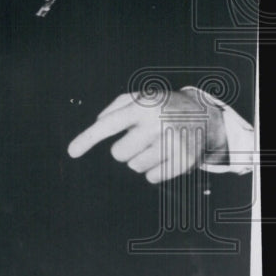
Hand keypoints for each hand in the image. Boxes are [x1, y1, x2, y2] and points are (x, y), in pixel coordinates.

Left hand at [67, 89, 226, 182]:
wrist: (203, 114)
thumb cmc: (162, 106)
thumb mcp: (140, 97)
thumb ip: (115, 107)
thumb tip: (97, 123)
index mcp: (142, 108)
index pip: (108, 125)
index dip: (88, 138)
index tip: (72, 152)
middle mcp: (156, 125)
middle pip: (119, 153)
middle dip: (124, 148)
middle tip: (140, 138)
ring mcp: (172, 143)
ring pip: (135, 167)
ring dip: (140, 159)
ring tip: (154, 144)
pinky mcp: (185, 161)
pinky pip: (153, 178)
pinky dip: (154, 171)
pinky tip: (164, 156)